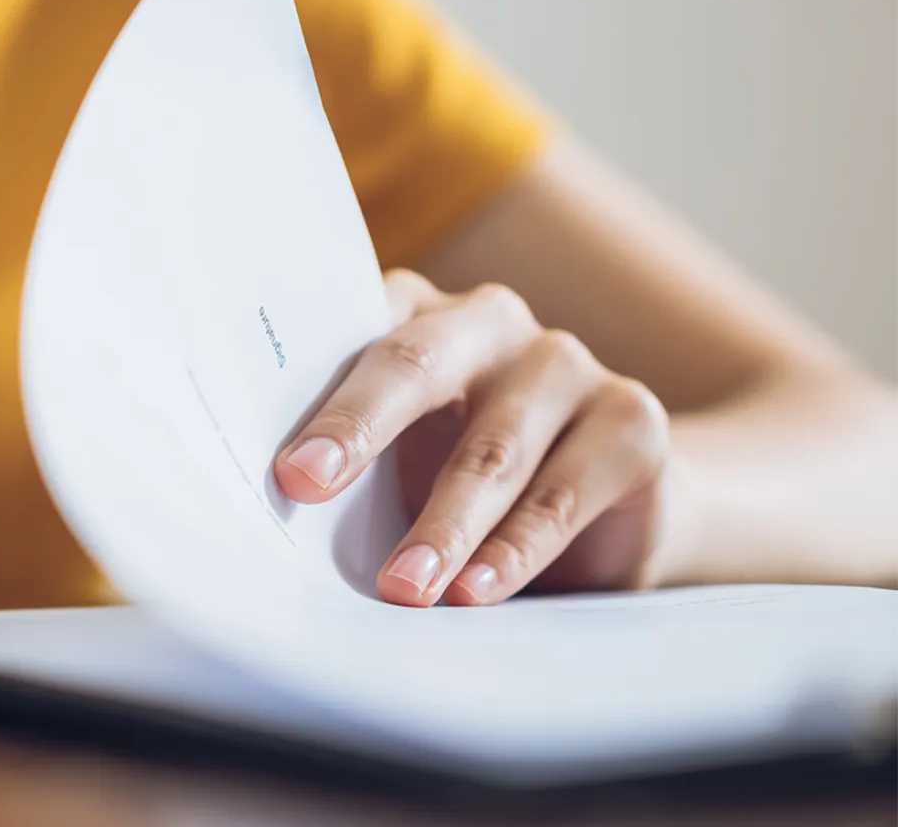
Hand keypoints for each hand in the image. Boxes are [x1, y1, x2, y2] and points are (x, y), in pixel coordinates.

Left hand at [272, 270, 671, 606]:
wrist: (606, 511)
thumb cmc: (458, 478)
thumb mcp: (396, 463)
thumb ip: (345, 463)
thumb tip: (273, 512)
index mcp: (412, 313)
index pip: (349, 334)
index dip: (311, 393)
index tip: (281, 464)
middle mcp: (488, 321)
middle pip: (415, 364)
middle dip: (358, 428)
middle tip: (305, 488)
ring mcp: (564, 363)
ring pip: (491, 447)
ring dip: (443, 524)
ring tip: (403, 587)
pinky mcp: (630, 419)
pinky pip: (562, 492)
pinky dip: (514, 549)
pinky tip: (477, 590)